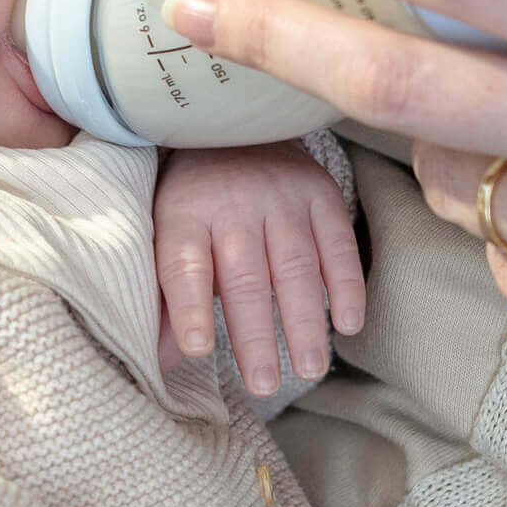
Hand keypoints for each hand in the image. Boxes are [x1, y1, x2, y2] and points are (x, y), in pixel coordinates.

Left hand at [152, 142, 365, 392]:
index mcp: (184, 213)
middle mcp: (233, 203)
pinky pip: (337, 245)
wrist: (234, 122)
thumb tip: (160, 363)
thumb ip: (166, 298)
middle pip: (244, 277)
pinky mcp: (319, 192)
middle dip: (255, 335)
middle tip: (262, 384)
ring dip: (303, 322)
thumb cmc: (194, 196)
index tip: (196, 349)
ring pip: (294, 267)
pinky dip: (346, 286)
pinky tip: (347, 324)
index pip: (184, 265)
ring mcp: (280, 196)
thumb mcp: (166, 234)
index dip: (189, 307)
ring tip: (309, 369)